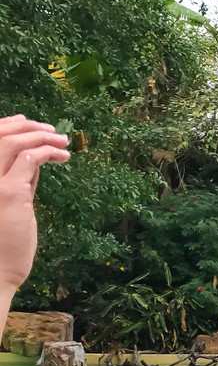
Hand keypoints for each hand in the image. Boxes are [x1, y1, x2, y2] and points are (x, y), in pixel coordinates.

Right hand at [0, 115, 70, 288]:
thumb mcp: (8, 205)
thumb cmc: (3, 244)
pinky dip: (48, 152)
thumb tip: (34, 163)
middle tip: (53, 131)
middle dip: (28, 127)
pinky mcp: (9, 192)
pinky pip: (30, 160)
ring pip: (14, 144)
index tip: (26, 122)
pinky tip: (63, 156)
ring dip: (42, 137)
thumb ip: (17, 182)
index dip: (6, 126)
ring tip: (63, 141)